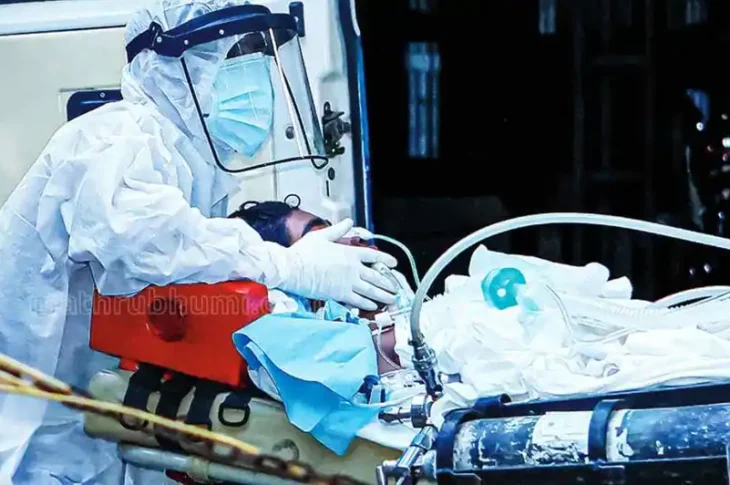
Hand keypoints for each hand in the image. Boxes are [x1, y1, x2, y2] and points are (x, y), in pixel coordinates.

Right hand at [278, 219, 397, 310]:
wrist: (293, 268)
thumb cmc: (304, 252)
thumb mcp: (321, 236)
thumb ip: (338, 230)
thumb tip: (348, 221)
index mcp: (349, 252)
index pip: (373, 256)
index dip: (386, 259)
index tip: (394, 263)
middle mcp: (353, 268)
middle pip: (376, 276)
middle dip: (388, 283)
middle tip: (395, 288)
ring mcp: (348, 282)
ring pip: (371, 290)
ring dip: (383, 295)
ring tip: (391, 299)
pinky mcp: (340, 294)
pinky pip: (358, 300)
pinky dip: (368, 304)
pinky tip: (373, 306)